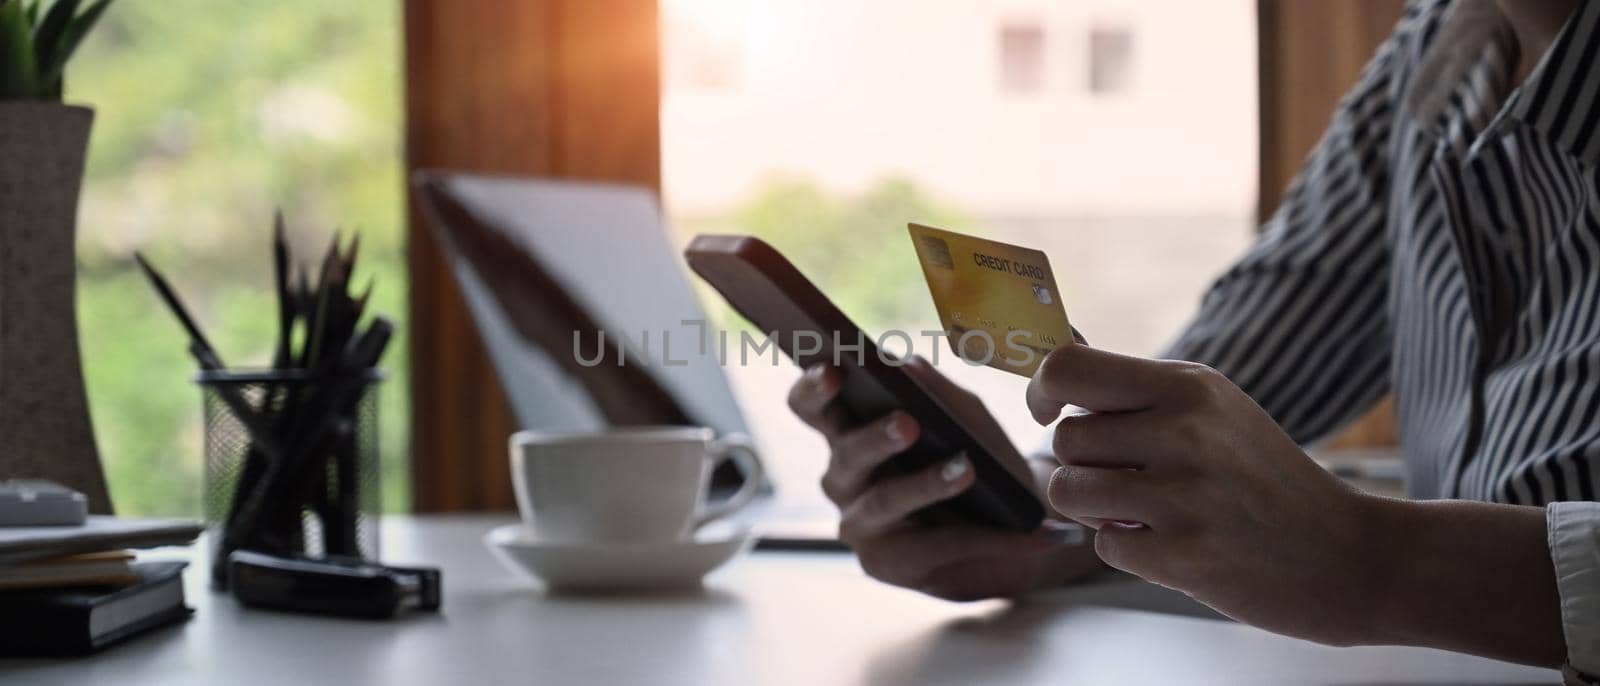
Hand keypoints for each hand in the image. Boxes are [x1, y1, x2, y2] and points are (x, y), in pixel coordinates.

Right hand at [788, 356, 1100, 599]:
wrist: (1012, 523)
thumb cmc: (974, 457)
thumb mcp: (967, 418)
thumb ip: (939, 393)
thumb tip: (909, 366)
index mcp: (847, 430)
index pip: (811, 406)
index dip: (813, 389)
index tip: (831, 369)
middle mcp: (842, 477)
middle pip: (845, 455)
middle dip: (874, 438)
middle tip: (906, 422)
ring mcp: (859, 524)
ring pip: (885, 502)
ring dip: (927, 485)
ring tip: (966, 468)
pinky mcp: (886, 564)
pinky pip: (931, 547)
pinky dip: (980, 537)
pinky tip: (1020, 530)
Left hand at [1026, 343, 1381, 644]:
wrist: (1345, 554)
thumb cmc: (1265, 478)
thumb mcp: (1214, 409)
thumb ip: (1137, 391)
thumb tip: (1055, 362)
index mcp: (1188, 386)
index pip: (1069, 369)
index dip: (1041, 390)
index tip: (1046, 410)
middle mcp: (1183, 432)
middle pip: (1064, 438)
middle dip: (1081, 463)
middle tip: (1125, 476)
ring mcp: (1181, 495)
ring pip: (1068, 490)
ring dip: (1094, 507)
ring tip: (1143, 509)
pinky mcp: (1180, 555)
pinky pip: (1102, 544)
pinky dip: (1127, 548)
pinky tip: (1174, 542)